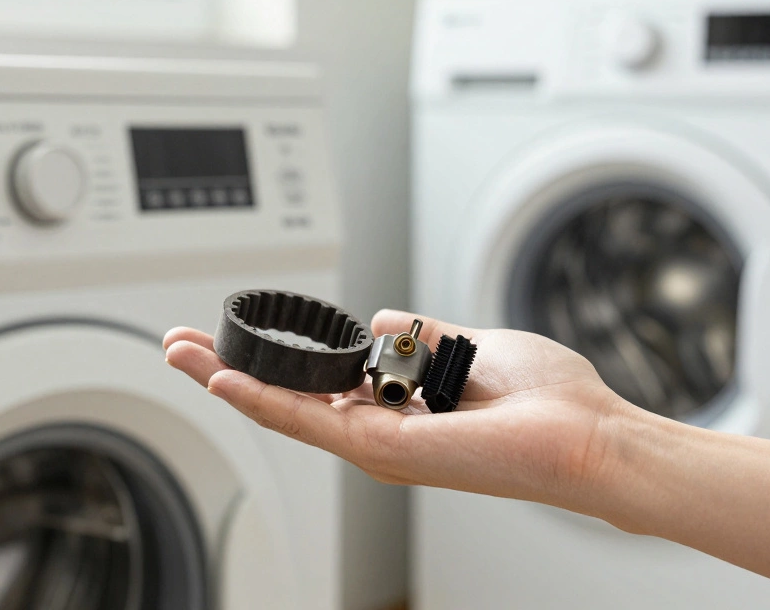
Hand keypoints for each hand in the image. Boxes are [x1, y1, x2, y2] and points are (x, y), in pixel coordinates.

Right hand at [163, 309, 630, 517]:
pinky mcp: (383, 449)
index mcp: (401, 409)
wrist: (586, 437)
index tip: (244, 336)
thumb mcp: (472, 345)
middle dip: (232, 371)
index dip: (277, 362)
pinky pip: (309, 421)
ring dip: (229, 380)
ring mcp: (378, 445)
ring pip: (285, 410)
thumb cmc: (550, 402)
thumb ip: (422, 334)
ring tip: (183, 354)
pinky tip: (224, 380)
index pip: (321, 385)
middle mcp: (382, 432)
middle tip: (183, 347)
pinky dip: (263, 399)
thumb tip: (384, 319)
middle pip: (289, 399)